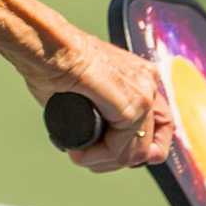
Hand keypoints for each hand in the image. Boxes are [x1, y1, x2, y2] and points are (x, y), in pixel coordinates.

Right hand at [23, 26, 172, 173]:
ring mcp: (143, 93)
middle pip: (149, 144)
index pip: (162, 126)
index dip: (139, 150)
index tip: (114, 157)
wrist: (44, 44)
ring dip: (105, 161)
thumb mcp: (85, 90)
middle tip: (90, 160)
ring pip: (135, 150)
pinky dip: (99, 155)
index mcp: (142, 77)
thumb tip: (94, 139)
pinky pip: (120, 146)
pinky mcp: (131, 104)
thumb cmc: (53, 62)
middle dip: (118, 160)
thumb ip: (99, 112)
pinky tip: (80, 152)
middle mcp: (149, 82)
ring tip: (80, 155)